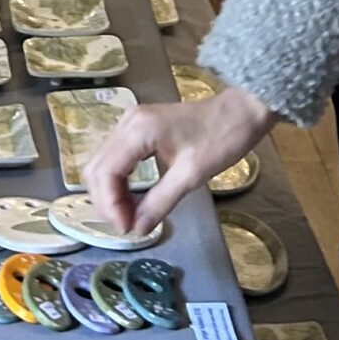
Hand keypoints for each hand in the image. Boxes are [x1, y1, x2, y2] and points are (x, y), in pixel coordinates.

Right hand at [83, 85, 279, 236]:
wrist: (242, 110)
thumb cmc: (222, 138)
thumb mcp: (191, 175)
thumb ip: (160, 202)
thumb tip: (138, 229)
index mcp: (137, 131)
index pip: (105, 173)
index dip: (110, 206)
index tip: (128, 229)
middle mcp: (127, 123)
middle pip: (96, 168)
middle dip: (106, 201)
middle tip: (127, 226)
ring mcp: (131, 123)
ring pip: (103, 163)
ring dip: (110, 193)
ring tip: (130, 216)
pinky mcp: (139, 128)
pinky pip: (116, 157)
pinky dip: (118, 181)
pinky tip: (132, 198)